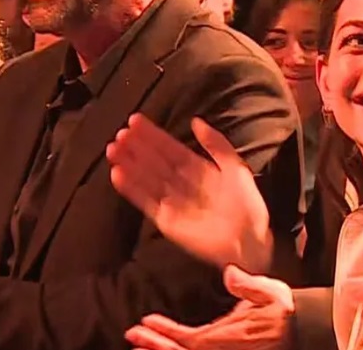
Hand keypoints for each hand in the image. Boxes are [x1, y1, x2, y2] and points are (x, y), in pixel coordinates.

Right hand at [107, 114, 271, 272]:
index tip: (135, 120)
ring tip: (113, 149)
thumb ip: (216, 143)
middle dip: (137, 147)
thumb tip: (195, 121)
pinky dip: (131, 189)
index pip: (170, 148)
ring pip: (146, 179)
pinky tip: (118, 174)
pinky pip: (145, 202)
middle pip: (154, 161)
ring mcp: (172, 201)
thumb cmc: (247, 205)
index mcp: (197, 169)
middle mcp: (181, 183)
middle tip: (120, 133)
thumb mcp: (235, 167)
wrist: (249, 241)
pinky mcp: (165, 220)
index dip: (153, 135)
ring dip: (129, 164)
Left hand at [124, 265, 292, 349]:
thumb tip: (229, 273)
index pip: (188, 338)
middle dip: (154, 345)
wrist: (303, 328)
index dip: (164, 332)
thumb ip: (247, 285)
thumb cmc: (284, 310)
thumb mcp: (268, 292)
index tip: (144, 323)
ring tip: (140, 346)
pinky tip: (167, 347)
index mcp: (226, 337)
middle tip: (132, 335)